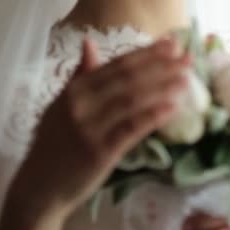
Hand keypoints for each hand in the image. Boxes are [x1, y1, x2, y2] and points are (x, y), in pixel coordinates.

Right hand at [9, 37, 190, 218]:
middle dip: (162, 66)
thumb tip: (89, 42)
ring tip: (187, 80)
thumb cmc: (54, 145)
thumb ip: (80, 74)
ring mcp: (90, 127)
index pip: (117, 65)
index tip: (172, 44)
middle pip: (129, 79)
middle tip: (189, 59)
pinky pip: (132, 128)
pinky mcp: (100, 151)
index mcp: (75, 89)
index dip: (147, 53)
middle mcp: (81, 103)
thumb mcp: (61, 105)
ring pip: (133, 100)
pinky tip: (173, 107)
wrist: (40, 187)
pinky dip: (154, 116)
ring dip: (163, 88)